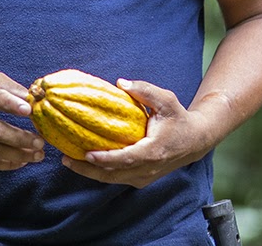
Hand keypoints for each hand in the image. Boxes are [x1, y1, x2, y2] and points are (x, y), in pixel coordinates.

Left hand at [61, 79, 216, 187]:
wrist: (196, 141)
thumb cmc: (178, 118)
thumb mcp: (166, 100)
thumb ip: (144, 90)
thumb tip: (120, 83)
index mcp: (153, 151)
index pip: (126, 159)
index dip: (106, 159)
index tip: (87, 154)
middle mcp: (148, 168)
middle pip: (114, 175)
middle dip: (88, 170)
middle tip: (66, 160)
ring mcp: (144, 176)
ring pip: (113, 179)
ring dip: (90, 173)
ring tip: (68, 161)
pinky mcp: (141, 178)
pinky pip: (117, 178)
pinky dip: (100, 173)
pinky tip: (83, 162)